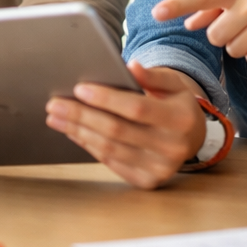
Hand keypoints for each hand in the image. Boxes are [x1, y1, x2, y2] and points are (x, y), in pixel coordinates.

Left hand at [44, 62, 207, 188]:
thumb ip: (153, 75)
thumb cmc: (176, 105)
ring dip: (78, 132)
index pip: (136, 109)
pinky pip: (110, 162)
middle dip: (81, 116)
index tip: (79, 88)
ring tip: (56, 117)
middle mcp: (172, 148)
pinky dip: (88, 145)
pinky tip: (73, 131)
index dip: (106, 99)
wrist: (192, 139)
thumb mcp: (173, 84)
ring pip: (109, 149)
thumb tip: (131, 66)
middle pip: (117, 131)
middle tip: (54, 104)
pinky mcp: (147, 181)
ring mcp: (159, 169)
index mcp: (180, 120)